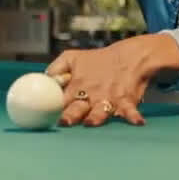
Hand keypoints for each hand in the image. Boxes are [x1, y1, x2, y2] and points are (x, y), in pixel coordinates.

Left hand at [45, 33, 178, 126]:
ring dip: (96, 116)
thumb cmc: (98, 60)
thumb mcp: (72, 58)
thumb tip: (41, 80)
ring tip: (91, 122)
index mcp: (76, 86)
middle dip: (71, 115)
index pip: (59, 100)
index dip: (50, 109)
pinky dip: (134, 116)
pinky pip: (130, 110)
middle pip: (78, 108)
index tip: (43, 117)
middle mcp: (91, 94)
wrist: (129, 57)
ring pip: (100, 111)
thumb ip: (55, 70)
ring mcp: (109, 98)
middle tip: (64, 121)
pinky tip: (137, 122)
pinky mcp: (126, 101)